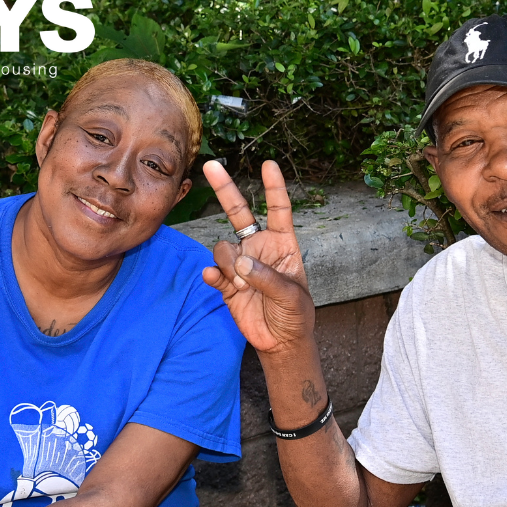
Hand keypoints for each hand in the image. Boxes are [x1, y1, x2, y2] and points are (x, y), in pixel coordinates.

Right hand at [202, 160, 315, 354]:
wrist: (281, 341)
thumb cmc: (295, 314)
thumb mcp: (291, 296)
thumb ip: (267, 278)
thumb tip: (241, 263)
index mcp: (282, 244)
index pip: (278, 210)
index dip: (274, 188)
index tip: (269, 165)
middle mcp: (258, 248)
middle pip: (238, 212)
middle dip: (225, 189)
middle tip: (211, 165)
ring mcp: (241, 264)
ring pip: (223, 248)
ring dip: (230, 265)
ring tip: (244, 287)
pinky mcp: (227, 284)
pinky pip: (213, 271)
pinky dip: (214, 275)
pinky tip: (216, 280)